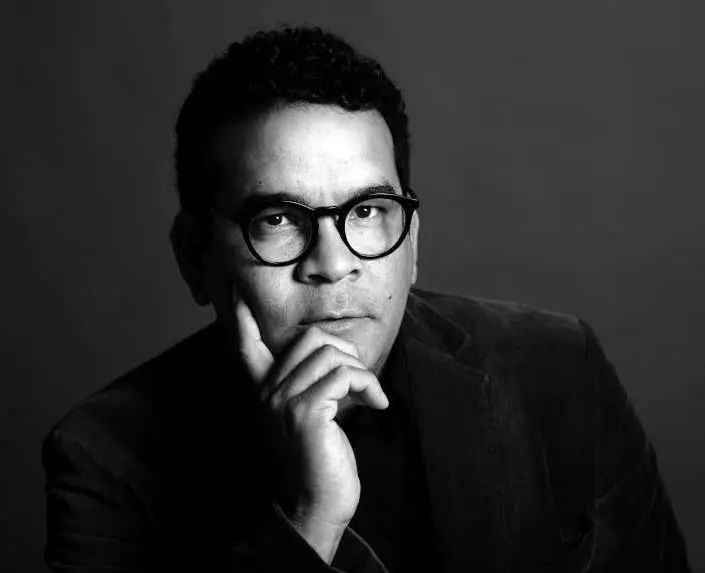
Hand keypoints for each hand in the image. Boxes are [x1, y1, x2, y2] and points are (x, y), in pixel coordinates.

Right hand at [234, 297, 388, 562]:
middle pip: (310, 338)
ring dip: (362, 373)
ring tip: (369, 397)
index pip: (245, 345)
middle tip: (359, 380)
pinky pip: (345, 376)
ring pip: (332, 354)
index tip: (234, 292)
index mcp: (264, 391)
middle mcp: (267, 392)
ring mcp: (283, 401)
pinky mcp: (306, 413)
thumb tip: (333, 357)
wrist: (313, 508)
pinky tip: (377, 405)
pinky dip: (369, 386)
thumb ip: (308, 387)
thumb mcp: (306, 419)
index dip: (240, 317)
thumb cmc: (318, 462)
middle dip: (346, 351)